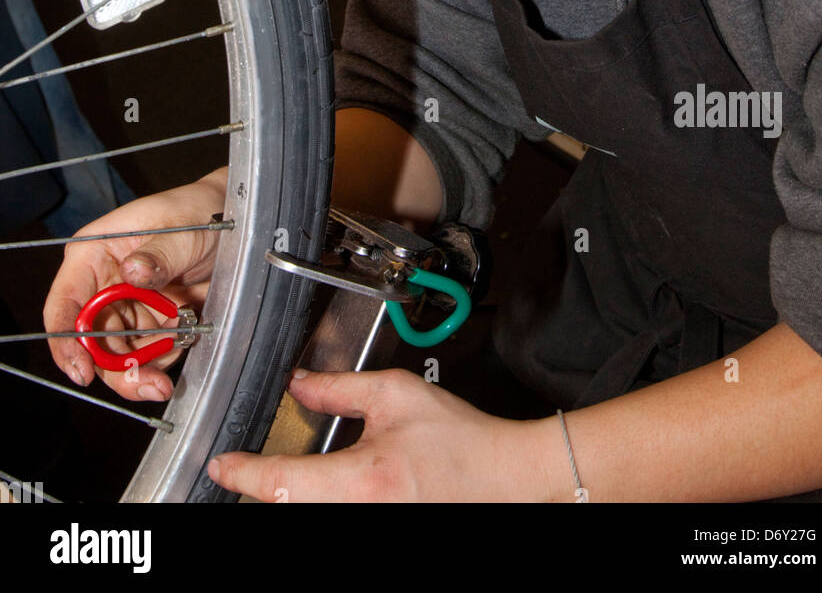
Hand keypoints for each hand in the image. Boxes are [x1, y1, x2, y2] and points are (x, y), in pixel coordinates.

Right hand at [43, 168, 226, 403]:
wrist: (234, 223)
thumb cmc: (200, 212)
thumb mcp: (183, 229)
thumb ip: (159, 252)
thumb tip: (132, 272)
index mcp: (95, 254)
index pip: (65, 303)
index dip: (66, 342)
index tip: (82, 372)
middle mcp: (104, 284)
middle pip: (91, 342)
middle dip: (116, 370)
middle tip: (149, 385)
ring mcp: (128, 306)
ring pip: (118, 356)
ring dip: (142, 371)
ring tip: (169, 374)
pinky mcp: (152, 322)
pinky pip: (148, 355)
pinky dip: (164, 360)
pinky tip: (184, 343)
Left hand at [208, 366, 562, 502]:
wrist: (504, 475)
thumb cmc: (461, 440)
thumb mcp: (395, 394)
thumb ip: (339, 388)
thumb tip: (299, 385)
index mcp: (361, 479)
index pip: (281, 483)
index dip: (243, 474)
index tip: (222, 464)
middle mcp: (360, 514)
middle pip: (288, 508)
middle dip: (260, 489)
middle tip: (239, 468)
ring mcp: (368, 528)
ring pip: (308, 515)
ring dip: (288, 495)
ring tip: (272, 476)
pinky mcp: (378, 531)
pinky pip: (331, 518)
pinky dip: (313, 500)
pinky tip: (311, 487)